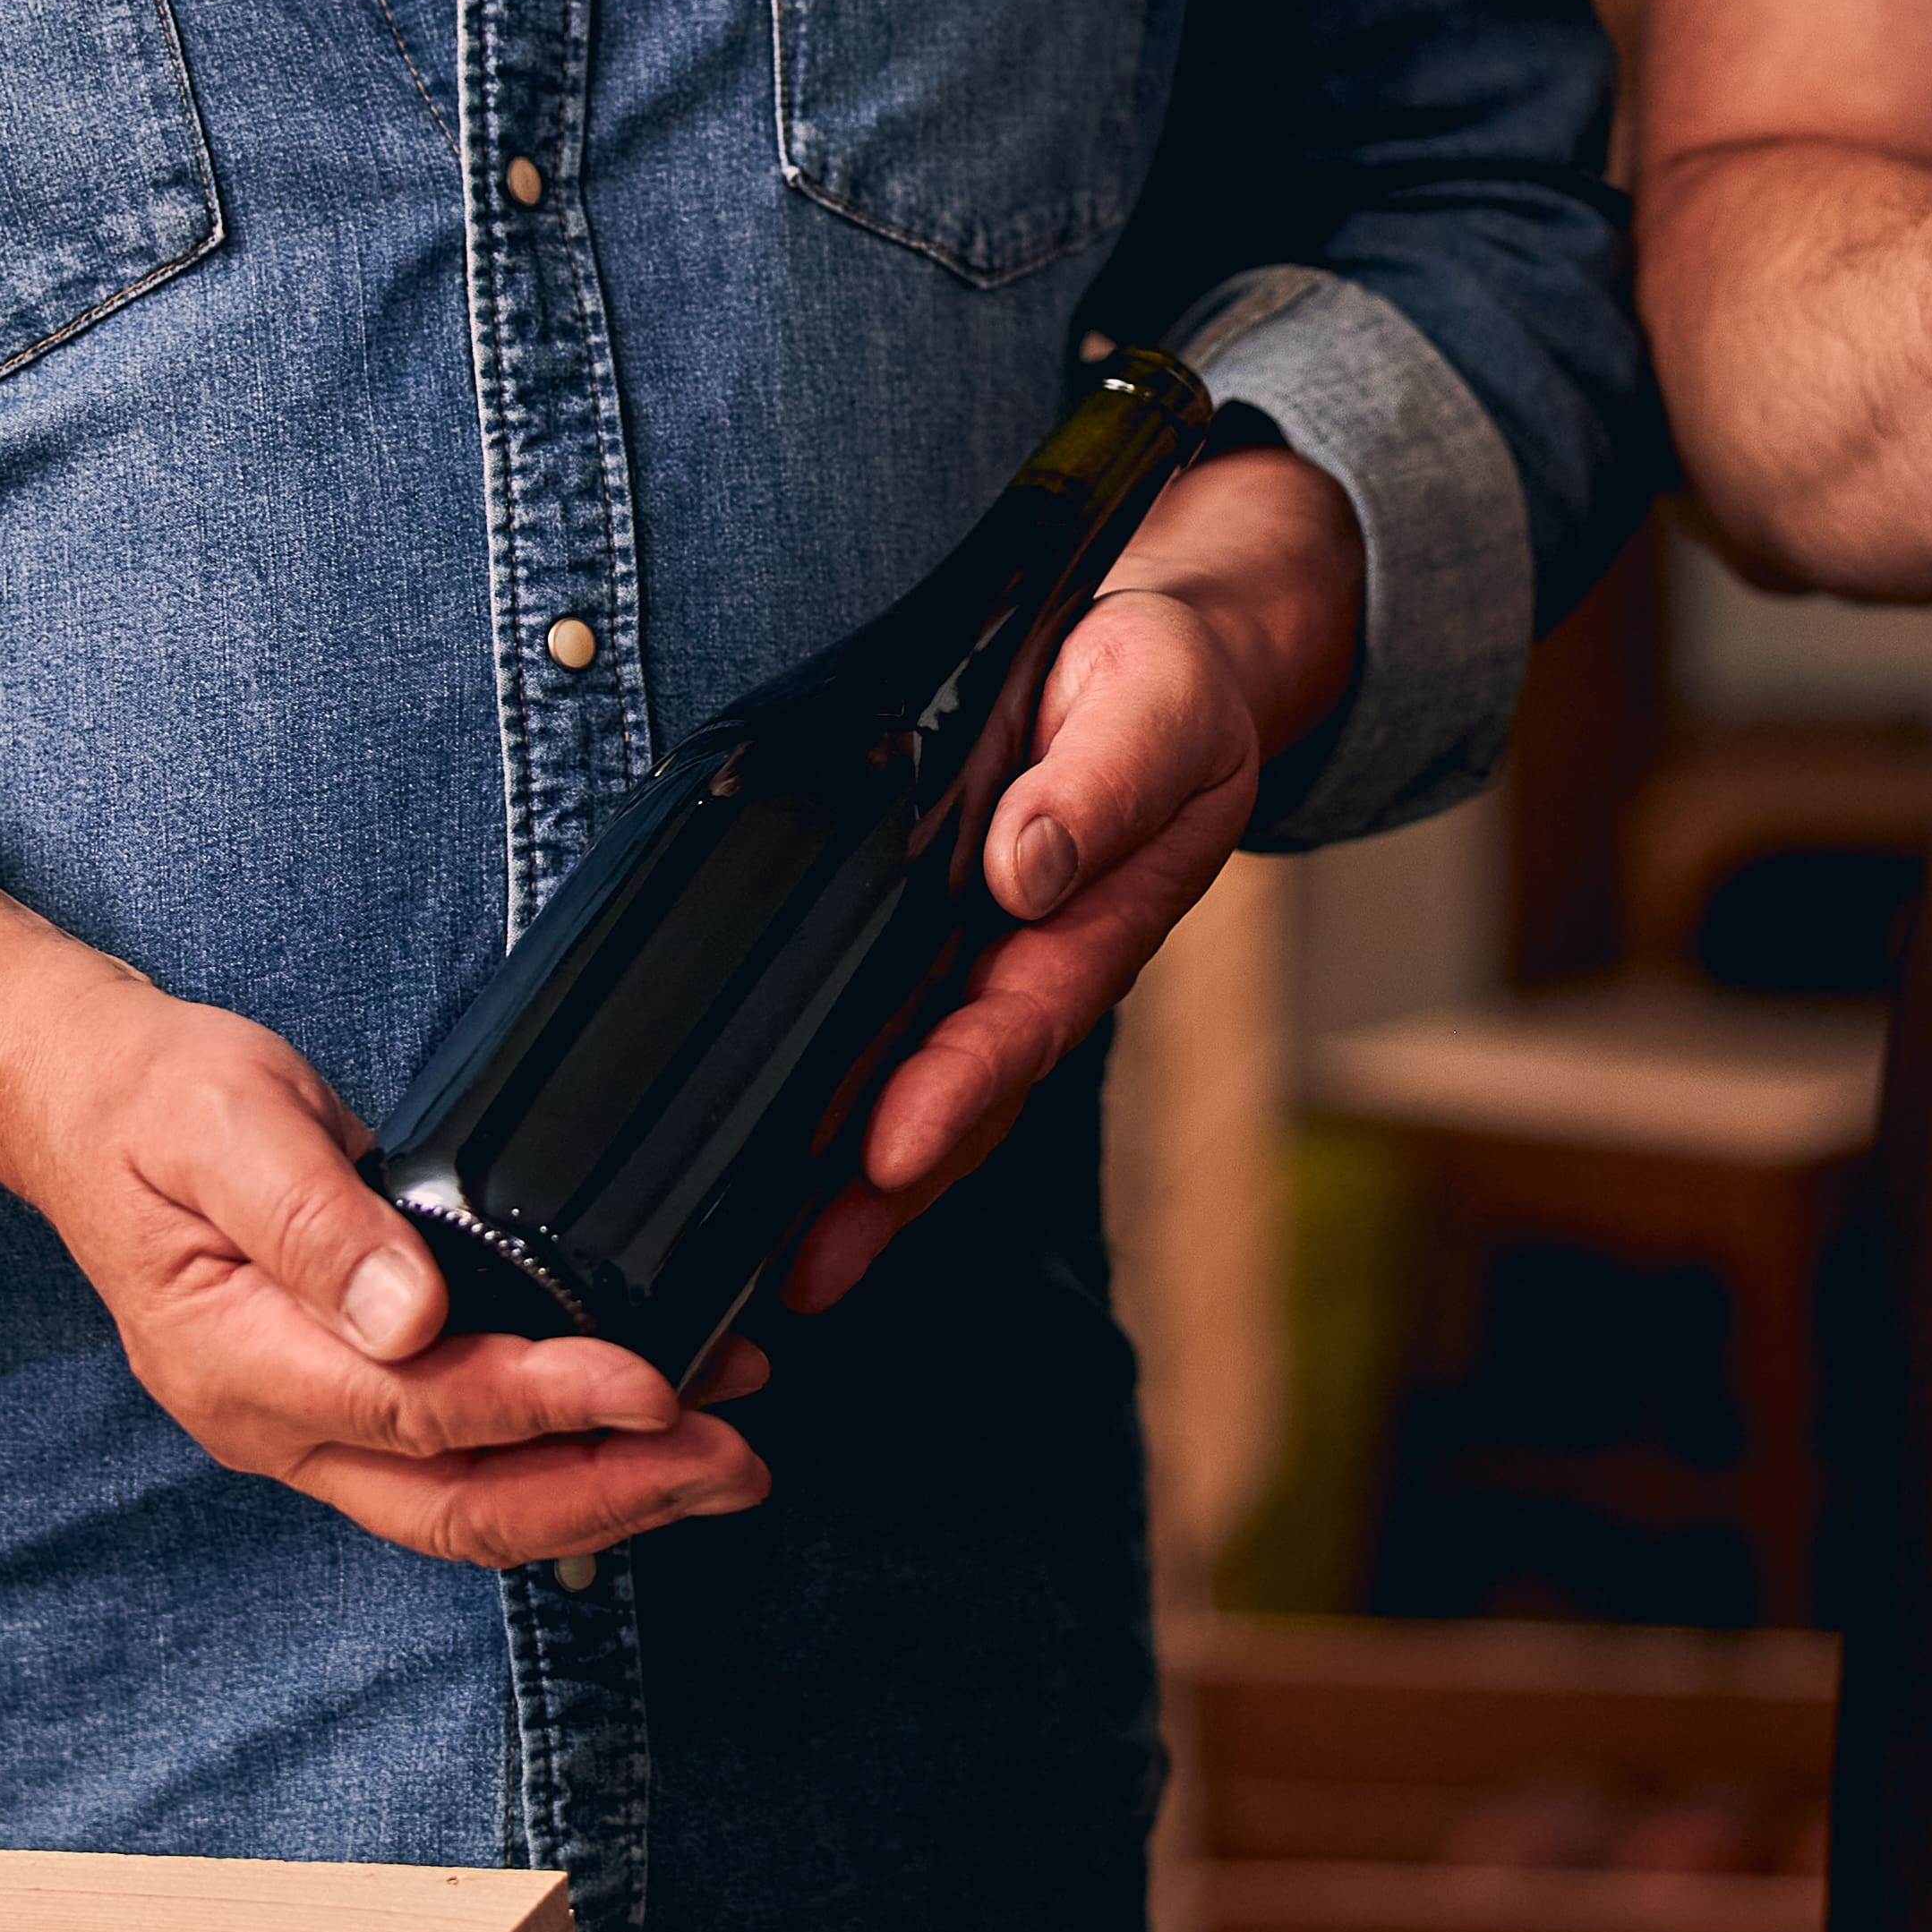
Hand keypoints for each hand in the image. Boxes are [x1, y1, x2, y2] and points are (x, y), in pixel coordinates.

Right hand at [0, 817, 767, 1569]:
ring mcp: (303, 1431)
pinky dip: (561, 1464)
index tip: (657, 1386)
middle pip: (457, 1507)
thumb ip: (316, 1219)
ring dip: (603, 1497)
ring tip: (724, 1463)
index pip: (420, 1412)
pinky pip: (457, 1471)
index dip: (547, 1406)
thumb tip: (410, 1317)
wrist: (83, 1107)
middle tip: (736, 1465)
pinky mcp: (341, 1409)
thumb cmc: (157, 1103)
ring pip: (467, 1509)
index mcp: (236, 1359)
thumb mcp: (228, 1124)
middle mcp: (270, 1423)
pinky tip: (644, 1435)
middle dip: (611, 1495)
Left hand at [779, 442, 1364, 1310]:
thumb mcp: (1154, 709)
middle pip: (960, 1101)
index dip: (953, 1093)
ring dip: (848, 1185)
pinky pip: (880, 1038)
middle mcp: (1035, 966)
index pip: (1018, 1024)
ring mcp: (984, 967)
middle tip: (805, 1271)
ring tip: (774, 1266)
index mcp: (1097, 923)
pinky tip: (764, 1167)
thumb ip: (1100, 783)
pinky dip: (826, 1108)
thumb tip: (1026, 863)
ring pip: (913, 1092)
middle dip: (885, 1193)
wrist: (1165, 660)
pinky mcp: (935, 948)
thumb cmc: (1167, 688)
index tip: (887, 1152)